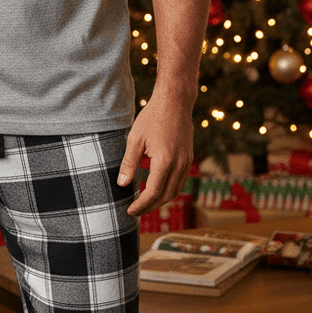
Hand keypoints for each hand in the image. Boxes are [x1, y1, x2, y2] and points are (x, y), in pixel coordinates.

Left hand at [117, 90, 194, 216]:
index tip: (129, 210)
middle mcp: (179, 165)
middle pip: (166, 196)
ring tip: (145, 204)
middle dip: (150, 207)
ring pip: (176, 190)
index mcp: (165, 161)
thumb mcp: (135, 138)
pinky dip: (169, 190)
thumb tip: (122, 184)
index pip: (153, 192)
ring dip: (161, 201)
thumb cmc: (152, 117)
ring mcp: (187, 161)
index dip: (141, 205)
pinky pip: (180, 181)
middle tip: (135, 211)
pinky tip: (157, 189)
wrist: (174, 101)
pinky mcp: (189, 157)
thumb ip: (129, 163)